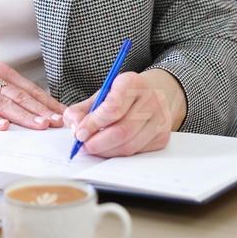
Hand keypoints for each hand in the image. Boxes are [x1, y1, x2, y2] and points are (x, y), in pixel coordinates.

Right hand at [0, 57, 66, 130]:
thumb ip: (9, 91)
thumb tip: (38, 108)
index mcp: (0, 72)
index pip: (28, 89)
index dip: (46, 102)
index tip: (62, 114)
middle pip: (18, 96)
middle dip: (40, 110)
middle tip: (56, 122)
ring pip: (1, 104)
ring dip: (22, 115)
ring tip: (38, 125)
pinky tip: (3, 127)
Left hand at [63, 70, 186, 157]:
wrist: (154, 93)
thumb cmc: (123, 95)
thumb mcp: (102, 94)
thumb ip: (82, 109)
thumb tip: (74, 127)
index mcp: (132, 83)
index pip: (113, 107)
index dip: (94, 123)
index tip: (79, 133)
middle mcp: (150, 100)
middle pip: (122, 130)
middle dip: (98, 143)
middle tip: (84, 147)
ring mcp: (160, 120)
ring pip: (129, 145)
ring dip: (107, 152)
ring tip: (94, 148)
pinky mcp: (162, 137)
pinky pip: (137, 152)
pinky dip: (119, 154)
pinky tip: (110, 148)